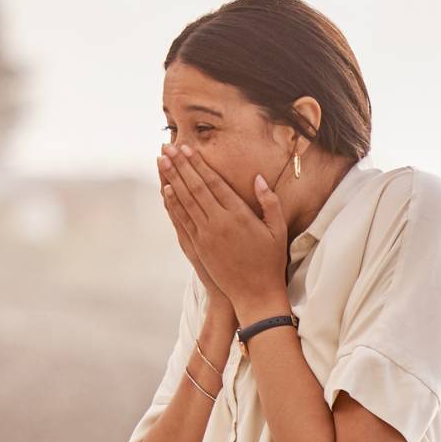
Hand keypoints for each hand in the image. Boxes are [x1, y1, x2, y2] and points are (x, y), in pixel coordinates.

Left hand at [160, 145, 290, 325]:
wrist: (255, 294)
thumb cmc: (270, 261)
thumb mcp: (278, 229)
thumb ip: (270, 202)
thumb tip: (259, 178)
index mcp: (239, 214)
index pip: (214, 182)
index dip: (199, 164)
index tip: (188, 148)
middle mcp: (219, 222)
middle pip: (195, 187)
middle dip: (180, 165)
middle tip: (168, 146)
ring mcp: (206, 235)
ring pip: (185, 201)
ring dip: (172, 179)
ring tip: (162, 160)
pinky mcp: (199, 247)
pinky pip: (183, 221)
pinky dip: (173, 204)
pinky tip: (167, 190)